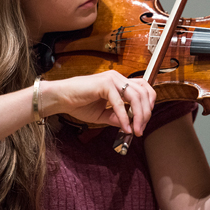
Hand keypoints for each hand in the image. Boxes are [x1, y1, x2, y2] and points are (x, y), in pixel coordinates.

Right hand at [40, 70, 155, 135]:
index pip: (143, 88)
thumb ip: (117, 117)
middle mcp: (117, 78)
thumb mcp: (103, 114)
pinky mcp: (104, 84)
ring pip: (135, 96)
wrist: (61, 99)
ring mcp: (112, 79)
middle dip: (146, 113)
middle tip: (141, 129)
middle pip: (143, 93)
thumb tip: (131, 125)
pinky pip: (119, 102)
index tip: (144, 121)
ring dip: (139, 116)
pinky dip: (124, 117)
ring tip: (136, 130)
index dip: (149, 104)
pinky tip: (125, 128)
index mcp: (119, 82)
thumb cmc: (78, 103)